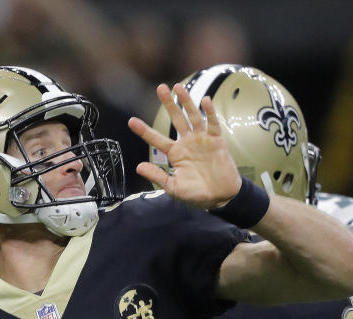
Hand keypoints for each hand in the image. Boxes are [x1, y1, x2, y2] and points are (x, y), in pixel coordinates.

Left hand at [128, 83, 241, 209]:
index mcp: (175, 154)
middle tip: (160, 88)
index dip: (144, 131)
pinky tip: (205, 100)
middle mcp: (187, 143)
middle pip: (176, 119)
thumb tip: (138, 167)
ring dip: (187, 102)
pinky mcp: (216, 141)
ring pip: (192, 117)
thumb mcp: (174, 188)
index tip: (131, 121)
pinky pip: (212, 123)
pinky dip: (209, 112)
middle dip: (169, 103)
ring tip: (179, 87)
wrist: (220, 197)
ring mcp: (201, 140)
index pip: (156, 139)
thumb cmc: (197, 194)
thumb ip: (158, 176)